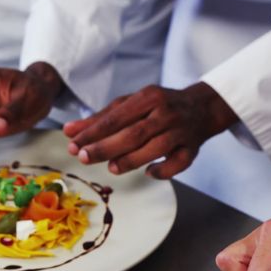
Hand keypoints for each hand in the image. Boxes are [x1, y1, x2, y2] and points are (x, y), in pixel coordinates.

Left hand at [62, 82, 237, 178]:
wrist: (202, 107)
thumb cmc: (159, 106)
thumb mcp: (131, 104)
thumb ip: (101, 118)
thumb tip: (69, 132)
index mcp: (148, 97)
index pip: (116, 117)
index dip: (93, 132)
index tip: (74, 145)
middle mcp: (166, 112)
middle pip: (133, 133)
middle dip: (106, 147)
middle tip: (84, 158)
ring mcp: (181, 131)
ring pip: (156, 148)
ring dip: (132, 159)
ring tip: (112, 168)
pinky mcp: (193, 148)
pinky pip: (179, 162)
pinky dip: (164, 170)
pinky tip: (149, 173)